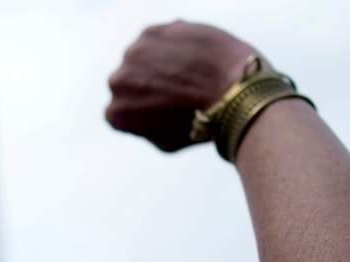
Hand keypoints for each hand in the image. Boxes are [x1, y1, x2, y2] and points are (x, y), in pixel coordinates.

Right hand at [106, 21, 257, 151]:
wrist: (232, 91)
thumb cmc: (202, 125)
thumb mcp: (167, 142)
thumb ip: (143, 128)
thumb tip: (142, 116)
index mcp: (117, 113)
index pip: (119, 111)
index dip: (142, 111)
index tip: (162, 111)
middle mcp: (118, 81)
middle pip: (127, 82)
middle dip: (146, 85)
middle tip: (176, 91)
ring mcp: (133, 52)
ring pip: (141, 58)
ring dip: (157, 63)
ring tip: (188, 73)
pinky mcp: (152, 31)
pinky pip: (156, 40)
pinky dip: (170, 46)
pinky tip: (192, 57)